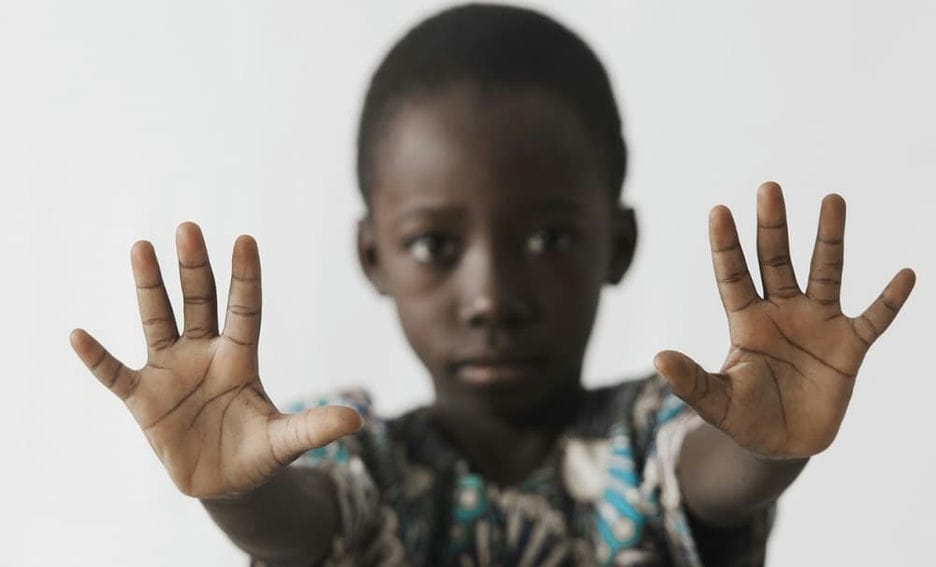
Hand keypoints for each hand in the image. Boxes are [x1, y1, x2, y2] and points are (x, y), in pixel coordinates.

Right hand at [70, 223, 361, 497]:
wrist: (223, 482)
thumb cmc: (256, 452)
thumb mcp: (285, 441)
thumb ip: (314, 427)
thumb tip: (359, 421)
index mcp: (240, 358)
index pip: (244, 309)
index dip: (245, 278)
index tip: (245, 240)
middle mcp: (203, 355)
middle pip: (199, 302)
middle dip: (194, 267)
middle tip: (189, 227)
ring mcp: (170, 372)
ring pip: (158, 321)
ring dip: (149, 288)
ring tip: (141, 247)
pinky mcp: (143, 399)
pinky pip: (115, 374)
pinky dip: (97, 358)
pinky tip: (78, 334)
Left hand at [654, 182, 914, 457]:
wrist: (785, 445)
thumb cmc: (744, 417)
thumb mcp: (715, 401)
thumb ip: (691, 380)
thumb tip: (658, 358)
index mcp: (746, 322)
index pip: (733, 275)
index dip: (726, 245)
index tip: (718, 210)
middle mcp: (781, 313)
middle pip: (776, 261)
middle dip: (772, 226)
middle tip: (769, 188)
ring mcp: (817, 325)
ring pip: (825, 273)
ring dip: (828, 239)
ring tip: (832, 199)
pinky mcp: (849, 348)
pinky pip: (873, 319)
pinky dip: (889, 301)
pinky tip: (904, 275)